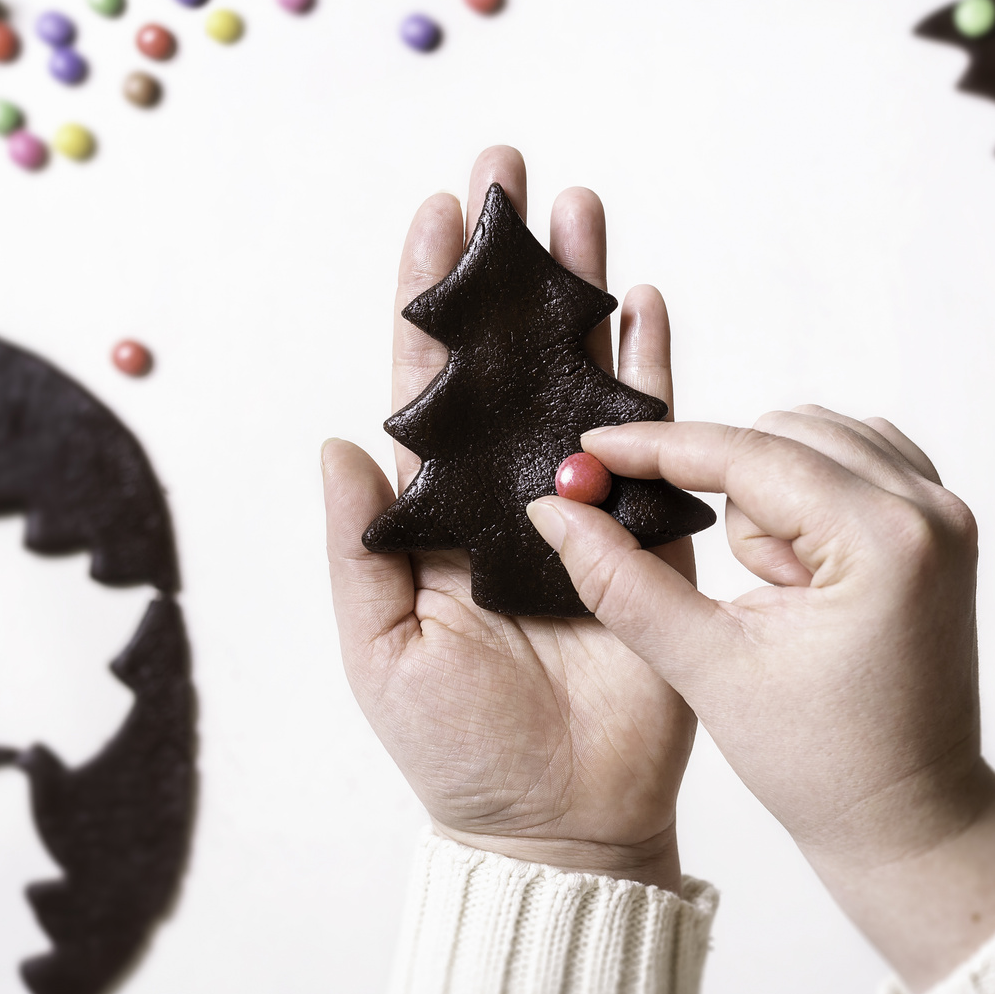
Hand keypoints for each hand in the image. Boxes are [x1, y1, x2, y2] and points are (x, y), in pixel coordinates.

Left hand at [322, 147, 694, 892]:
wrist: (561, 820)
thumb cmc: (457, 750)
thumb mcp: (382, 653)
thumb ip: (358, 546)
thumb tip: (337, 440)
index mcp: (439, 511)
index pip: (430, 382)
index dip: (432, 296)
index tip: (437, 212)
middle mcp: (509, 490)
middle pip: (510, 354)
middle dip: (510, 264)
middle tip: (511, 173)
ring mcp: (584, 504)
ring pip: (583, 375)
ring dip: (583, 291)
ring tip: (582, 208)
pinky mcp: (652, 533)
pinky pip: (657, 439)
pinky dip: (653, 371)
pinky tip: (647, 304)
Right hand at [524, 408, 994, 988]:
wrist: (906, 818)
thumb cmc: (819, 763)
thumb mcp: (706, 669)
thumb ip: (623, 582)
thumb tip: (555, 509)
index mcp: (884, 542)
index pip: (750, 453)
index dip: (658, 447)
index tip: (591, 447)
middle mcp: (929, 510)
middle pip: (782, 434)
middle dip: (733, 497)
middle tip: (742, 593)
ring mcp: (944, 512)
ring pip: (813, 440)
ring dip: (770, 498)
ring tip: (778, 595)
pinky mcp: (941, 523)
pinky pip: (850, 458)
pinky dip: (806, 496)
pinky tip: (801, 572)